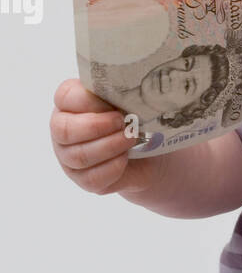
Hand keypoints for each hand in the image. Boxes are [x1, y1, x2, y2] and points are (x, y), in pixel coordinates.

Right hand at [50, 78, 155, 195]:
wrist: (148, 153)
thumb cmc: (133, 119)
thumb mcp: (128, 100)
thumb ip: (119, 93)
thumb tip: (127, 92)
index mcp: (69, 102)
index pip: (65, 96)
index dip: (89, 100)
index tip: (112, 104)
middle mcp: (62, 129)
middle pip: (63, 129)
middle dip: (97, 126)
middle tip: (122, 123)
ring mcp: (69, 156)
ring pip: (79, 156)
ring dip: (110, 146)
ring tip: (130, 139)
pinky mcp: (82, 179)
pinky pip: (92, 177)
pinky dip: (114, 167)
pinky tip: (125, 158)